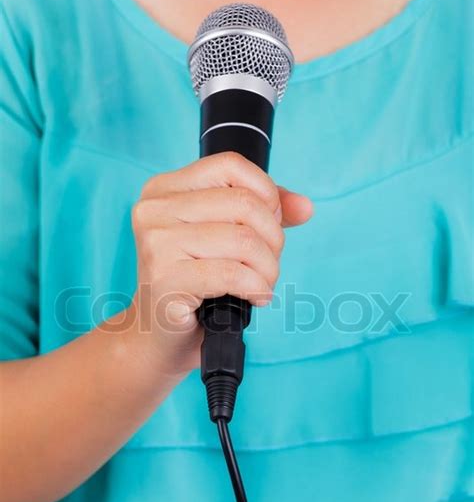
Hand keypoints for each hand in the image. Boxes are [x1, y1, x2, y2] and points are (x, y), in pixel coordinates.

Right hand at [128, 151, 312, 376]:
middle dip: (273, 238)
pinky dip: (256, 287)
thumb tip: (304, 206)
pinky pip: (233, 273)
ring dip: (268, 268)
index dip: (267, 193)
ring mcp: (156, 243)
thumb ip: (264, 212)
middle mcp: (154, 209)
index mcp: (164, 189)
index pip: (231, 165)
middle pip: (244, 203)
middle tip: (268, 264)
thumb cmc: (194, 286)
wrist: (159, 337)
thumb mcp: (225, 238)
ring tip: (261, 284)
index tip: (271, 225)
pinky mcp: (165, 279)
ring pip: (244, 240)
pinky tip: (255, 297)